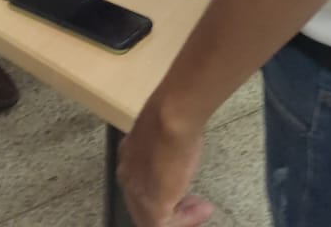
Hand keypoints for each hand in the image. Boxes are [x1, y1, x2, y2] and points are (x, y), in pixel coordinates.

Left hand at [118, 101, 214, 226]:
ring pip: (151, 218)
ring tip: (201, 210)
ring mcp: (138, 193)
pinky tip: (202, 210)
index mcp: (128, 158)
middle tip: (193, 206)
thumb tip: (177, 151)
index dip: (162, 190)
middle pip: (142, 206)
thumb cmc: (171, 115)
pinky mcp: (153, 205)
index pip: (140, 184)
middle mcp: (128, 177)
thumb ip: (164, 147)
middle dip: (170, 208)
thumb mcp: (165, 132)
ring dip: (179, 217)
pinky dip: (186, 220)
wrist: (171, 117)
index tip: (182, 190)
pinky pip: (164, 224)